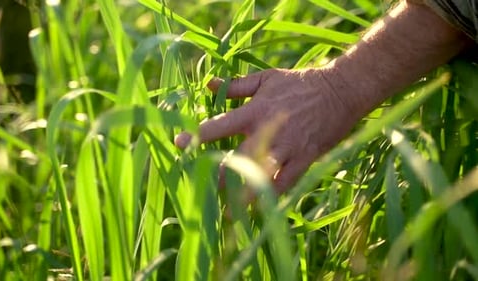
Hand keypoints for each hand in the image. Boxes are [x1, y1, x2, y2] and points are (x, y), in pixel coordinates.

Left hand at [175, 67, 361, 192]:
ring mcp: (288, 148)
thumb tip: (208, 84)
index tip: (178, 143)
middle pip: (238, 159)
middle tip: (201, 191)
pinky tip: (260, 210)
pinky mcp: (306, 159)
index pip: (221, 125)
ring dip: (244, 195)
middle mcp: (269, 132)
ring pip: (262, 177)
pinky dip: (273, 196)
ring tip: (228, 212)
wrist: (341, 91)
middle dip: (218, 176)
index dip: (198, 135)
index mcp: (256, 111)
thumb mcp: (266, 78)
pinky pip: (288, 183)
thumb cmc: (300, 83)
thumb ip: (236, 86)